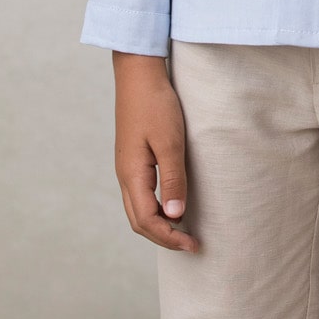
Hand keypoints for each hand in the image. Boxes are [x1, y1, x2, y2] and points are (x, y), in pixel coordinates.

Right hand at [112, 52, 198, 252]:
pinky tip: (172, 204)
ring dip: (159, 225)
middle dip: (163, 238)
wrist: (139, 73)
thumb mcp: (170, 142)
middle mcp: (125, 175)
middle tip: (191, 244)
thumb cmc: (156, 104)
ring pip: (138, 209)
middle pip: (139, 221)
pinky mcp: (132, 158)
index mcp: (131, 174)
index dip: (169, 238)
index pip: (147, 221)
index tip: (193, 245)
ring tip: (184, 229)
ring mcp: (126, 167)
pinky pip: (140, 195)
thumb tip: (174, 216)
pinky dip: (155, 208)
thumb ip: (172, 179)